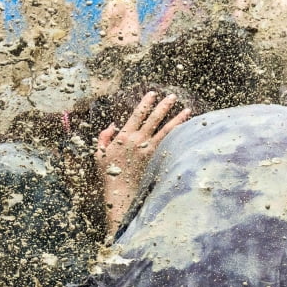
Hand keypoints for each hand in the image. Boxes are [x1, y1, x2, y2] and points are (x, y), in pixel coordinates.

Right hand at [97, 92, 190, 234]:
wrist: (120, 192)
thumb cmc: (108, 174)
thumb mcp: (99, 154)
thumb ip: (104, 137)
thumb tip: (113, 125)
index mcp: (124, 137)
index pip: (137, 114)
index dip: (145, 103)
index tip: (152, 94)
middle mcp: (138, 140)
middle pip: (154, 119)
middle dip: (164, 106)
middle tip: (172, 96)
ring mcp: (149, 150)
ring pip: (166, 131)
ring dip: (177, 119)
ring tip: (188, 110)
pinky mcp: (156, 159)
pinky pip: (169, 145)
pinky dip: (178, 137)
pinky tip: (186, 131)